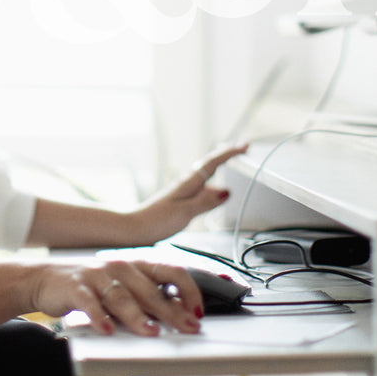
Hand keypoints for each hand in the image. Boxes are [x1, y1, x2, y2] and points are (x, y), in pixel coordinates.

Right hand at [29, 258, 204, 336]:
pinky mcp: (75, 286)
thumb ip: (148, 298)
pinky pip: (89, 302)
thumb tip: (182, 316)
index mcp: (137, 265)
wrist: (46, 278)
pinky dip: (98, 316)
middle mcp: (120, 266)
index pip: (171, 271)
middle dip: (171, 310)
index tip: (199, 311)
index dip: (188, 290)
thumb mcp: (124, 289)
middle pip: (150, 289)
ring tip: (151, 332)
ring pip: (122, 296)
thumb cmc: (92, 286)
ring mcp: (97, 275)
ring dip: (137, 316)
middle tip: (187, 327)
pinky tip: (106, 331)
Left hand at [123, 143, 248, 245]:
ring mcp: (181, 191)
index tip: (244, 146)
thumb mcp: (185, 213)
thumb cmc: (154, 222)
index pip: (213, 163)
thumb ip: (206, 202)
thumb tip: (226, 191)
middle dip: (225, 155)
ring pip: (204, 174)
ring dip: (218, 166)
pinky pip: (199, 186)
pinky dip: (209, 181)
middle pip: (208, 165)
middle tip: (240, 148)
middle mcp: (185, 184)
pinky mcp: (177, 200)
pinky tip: (209, 188)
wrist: (132, 229)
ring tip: (229, 162)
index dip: (229, 154)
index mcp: (188, 184)